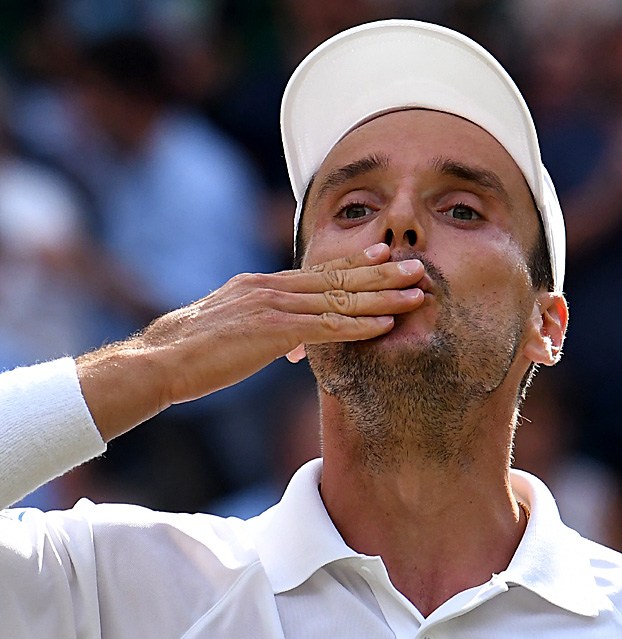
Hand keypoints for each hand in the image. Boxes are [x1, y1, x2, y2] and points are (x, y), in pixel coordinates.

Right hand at [77, 244, 424, 440]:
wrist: (161, 361)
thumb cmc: (194, 351)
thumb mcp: (234, 331)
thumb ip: (269, 331)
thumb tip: (294, 345)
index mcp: (261, 284)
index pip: (317, 270)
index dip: (355, 261)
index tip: (383, 251)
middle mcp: (271, 287)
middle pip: (337, 276)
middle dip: (381, 271)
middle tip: (416, 264)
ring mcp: (272, 306)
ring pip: (339, 298)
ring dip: (382, 296)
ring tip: (416, 292)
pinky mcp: (272, 331)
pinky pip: (326, 327)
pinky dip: (359, 325)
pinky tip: (385, 324)